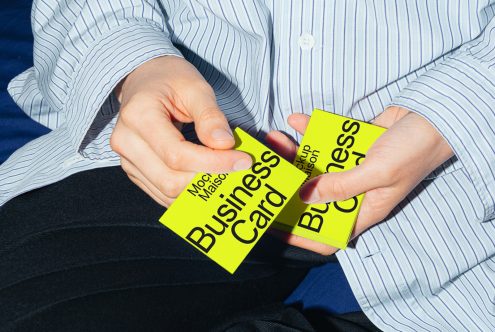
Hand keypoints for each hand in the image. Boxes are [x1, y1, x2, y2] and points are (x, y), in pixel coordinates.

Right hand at [110, 56, 251, 206]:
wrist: (145, 80)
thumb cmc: (170, 80)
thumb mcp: (195, 87)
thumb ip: (210, 116)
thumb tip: (225, 145)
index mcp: (138, 116)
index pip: (177, 155)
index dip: (213, 163)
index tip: (242, 161)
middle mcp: (126, 142)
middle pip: (170, 180)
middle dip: (208, 179)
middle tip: (237, 168)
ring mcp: (128, 160)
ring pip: (167, 192)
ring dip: (200, 189)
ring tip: (225, 174)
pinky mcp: (136, 171)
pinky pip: (163, 194)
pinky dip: (189, 193)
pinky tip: (208, 179)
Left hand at [267, 107, 453, 254]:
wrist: (434, 115)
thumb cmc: (414, 150)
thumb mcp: (378, 173)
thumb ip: (341, 186)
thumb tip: (305, 197)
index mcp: (363, 209)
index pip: (327, 235)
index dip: (301, 235)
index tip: (273, 225)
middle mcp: (353, 191)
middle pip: (313, 197)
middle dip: (288, 186)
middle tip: (266, 173)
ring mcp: (350, 167)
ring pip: (314, 166)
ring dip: (293, 154)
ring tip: (275, 139)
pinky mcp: (350, 145)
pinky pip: (324, 140)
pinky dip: (311, 130)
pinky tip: (296, 119)